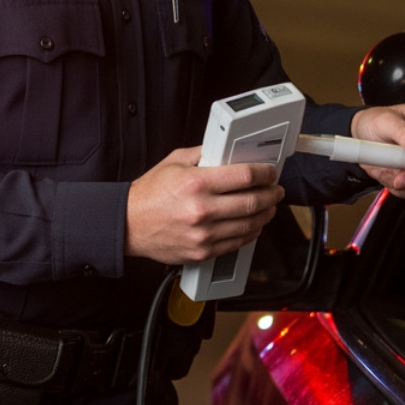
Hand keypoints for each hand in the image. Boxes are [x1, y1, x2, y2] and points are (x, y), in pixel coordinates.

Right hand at [124, 146, 284, 264]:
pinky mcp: (202, 251)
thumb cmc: (149, 195)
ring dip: (266, 215)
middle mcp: (201, 209)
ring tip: (268, 207)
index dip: (265, 173)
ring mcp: (203, 234)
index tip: (270, 172)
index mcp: (196, 183)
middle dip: (272, 195)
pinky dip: (251, 233)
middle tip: (276, 190)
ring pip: (250, 225)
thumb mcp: (174, 162)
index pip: (245, 177)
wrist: (128, 225)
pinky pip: (237, 243)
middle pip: (253, 202)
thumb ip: (204, 154)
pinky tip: (253, 224)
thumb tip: (228, 152)